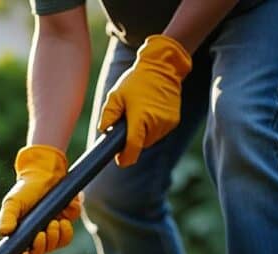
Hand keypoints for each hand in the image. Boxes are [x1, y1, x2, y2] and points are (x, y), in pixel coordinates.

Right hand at [0, 145, 80, 253]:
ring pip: (53, 247)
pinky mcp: (64, 226)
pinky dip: (66, 230)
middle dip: (41, 246)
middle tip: (42, 233)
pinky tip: (63, 218)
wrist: (46, 174)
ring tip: (54, 222)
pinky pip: (66, 237)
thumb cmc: (26, 189)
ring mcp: (50, 232)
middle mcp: (34, 236)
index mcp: (19, 234)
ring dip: (54, 238)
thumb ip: (7, 217)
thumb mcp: (13, 202)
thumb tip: (2, 233)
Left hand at [98, 34, 191, 166]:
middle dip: (133, 140)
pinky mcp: (174, 121)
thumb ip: (108, 114)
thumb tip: (102, 130)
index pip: (133, 147)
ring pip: (151, 140)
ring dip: (143, 134)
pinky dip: (153, 129)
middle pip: (141, 145)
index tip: (120, 161)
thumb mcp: (116, 95)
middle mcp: (156, 122)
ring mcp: (167, 122)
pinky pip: (160, 133)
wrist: (162, 68)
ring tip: (140, 114)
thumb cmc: (136, 81)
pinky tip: (150, 114)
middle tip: (127, 124)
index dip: (125, 157)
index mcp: (140, 117)